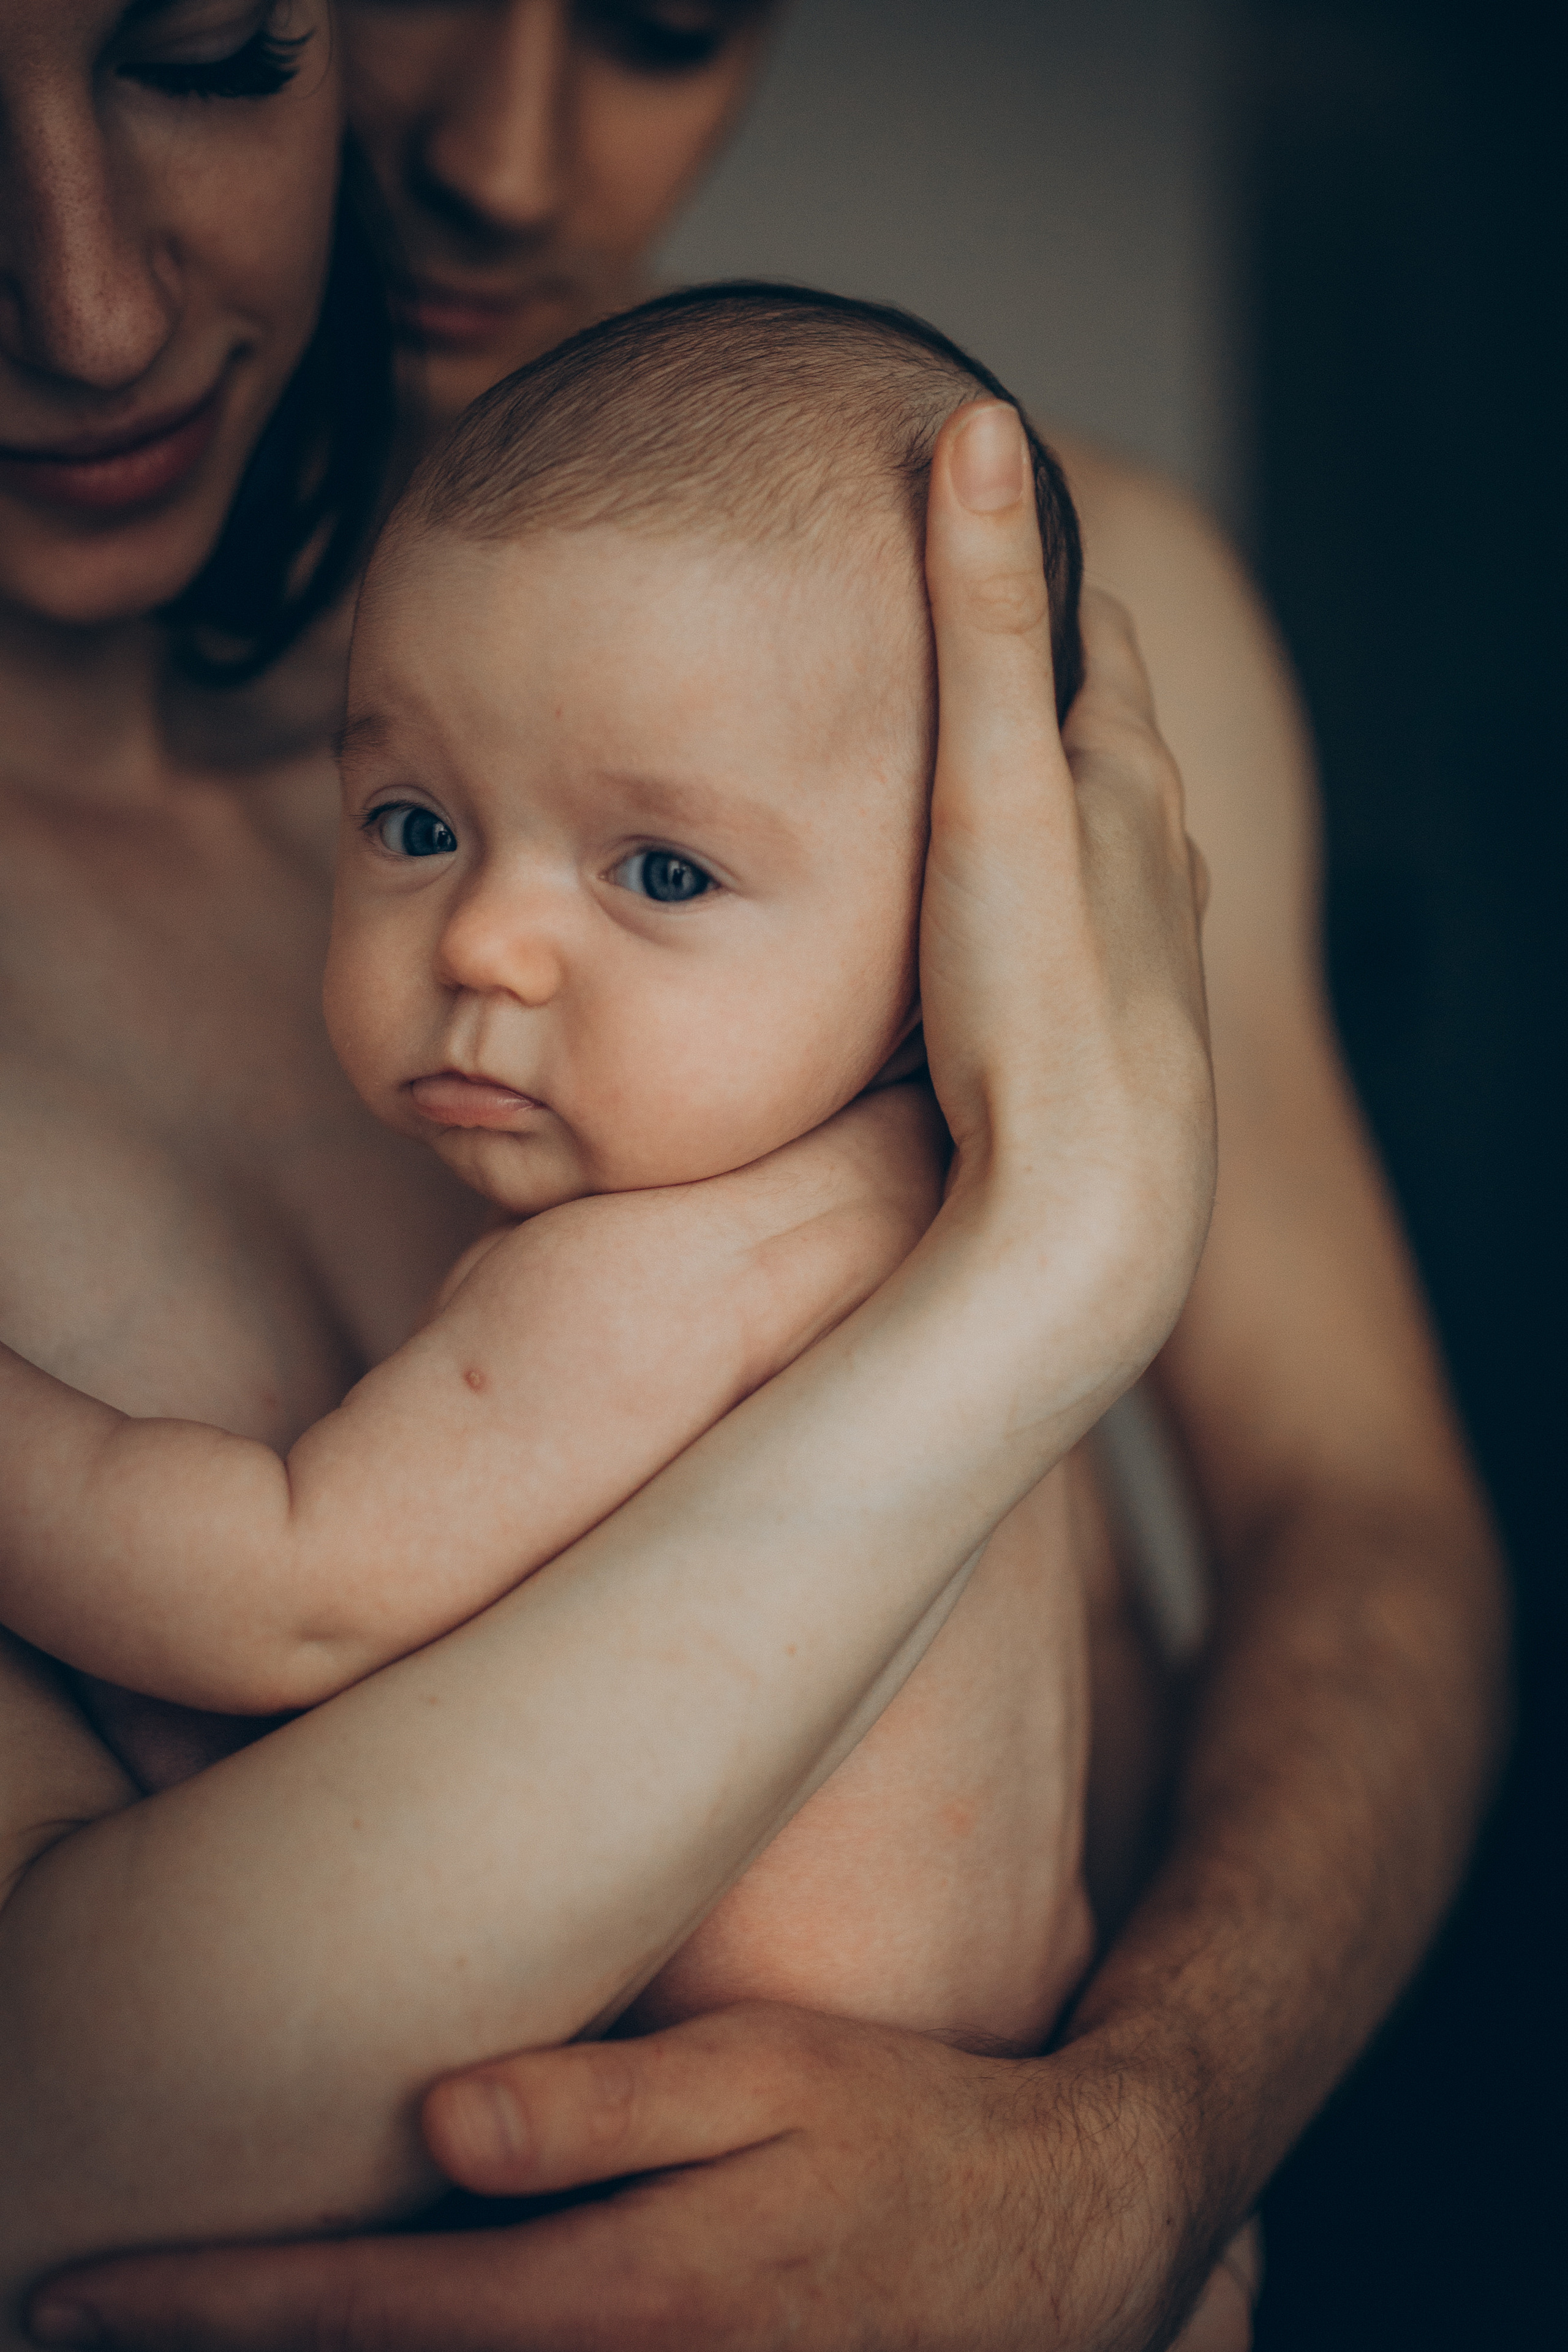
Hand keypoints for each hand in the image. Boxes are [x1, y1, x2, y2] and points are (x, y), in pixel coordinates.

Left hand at [31, 2006, 1255, 2351]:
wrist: (1065, 2248)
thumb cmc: (910, 2135)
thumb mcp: (770, 2078)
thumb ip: (600, 2106)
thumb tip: (434, 2112)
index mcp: (626, 2296)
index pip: (370, 2314)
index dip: (208, 2307)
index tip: (72, 2290)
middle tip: (96, 2309)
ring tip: (210, 2318)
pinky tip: (397, 2330)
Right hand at [918, 402, 1213, 1381]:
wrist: (1084, 1208)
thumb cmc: (1037, 998)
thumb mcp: (995, 786)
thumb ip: (983, 619)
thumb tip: (982, 427)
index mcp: (1131, 780)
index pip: (1096, 631)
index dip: (1028, 569)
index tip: (963, 526)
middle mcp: (1157, 858)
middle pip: (1098, 730)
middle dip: (1030, 677)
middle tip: (939, 635)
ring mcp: (1140, 950)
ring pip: (1089, 836)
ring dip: (1034, 793)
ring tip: (956, 767)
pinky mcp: (1108, 1031)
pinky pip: (1068, 924)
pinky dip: (1028, 888)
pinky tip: (985, 921)